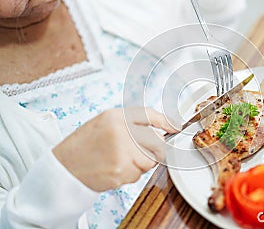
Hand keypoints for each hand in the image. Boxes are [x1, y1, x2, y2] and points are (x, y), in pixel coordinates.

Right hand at [53, 107, 176, 191]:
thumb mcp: (104, 123)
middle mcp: (120, 131)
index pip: (149, 115)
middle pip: (156, 141)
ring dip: (140, 164)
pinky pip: (138, 174)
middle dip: (153, 150)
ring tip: (119, 160)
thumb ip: (130, 123)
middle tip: (137, 152)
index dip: (166, 121)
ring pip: (149, 160)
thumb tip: (160, 130)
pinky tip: (114, 169)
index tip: (175, 127)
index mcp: (115, 116)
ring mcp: (121, 151)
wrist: (63, 168)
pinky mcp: (121, 171)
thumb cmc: (84, 145)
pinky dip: (130, 174)